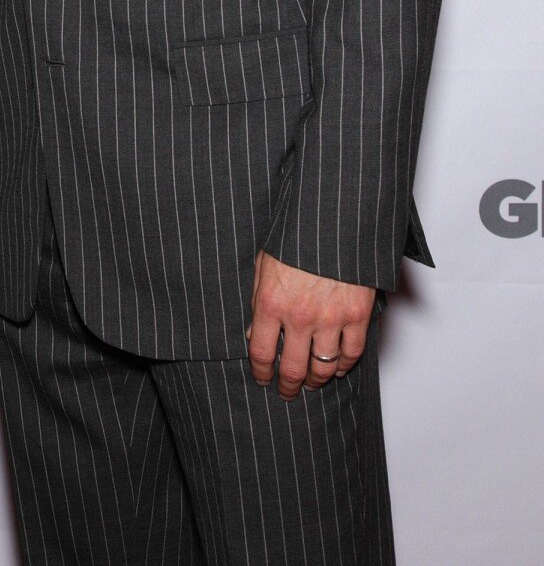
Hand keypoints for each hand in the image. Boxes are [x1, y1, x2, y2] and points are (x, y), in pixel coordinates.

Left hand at [247, 249, 374, 398]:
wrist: (332, 220)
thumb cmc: (294, 235)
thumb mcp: (264, 263)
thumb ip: (257, 299)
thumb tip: (253, 332)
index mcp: (270, 302)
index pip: (261, 353)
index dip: (261, 373)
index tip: (263, 379)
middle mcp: (299, 316)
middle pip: (292, 369)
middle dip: (288, 386)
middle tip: (287, 392)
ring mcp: (330, 319)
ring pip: (323, 367)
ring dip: (316, 380)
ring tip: (311, 382)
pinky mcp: (357, 315)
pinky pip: (352, 353)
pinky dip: (345, 366)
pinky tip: (338, 368)